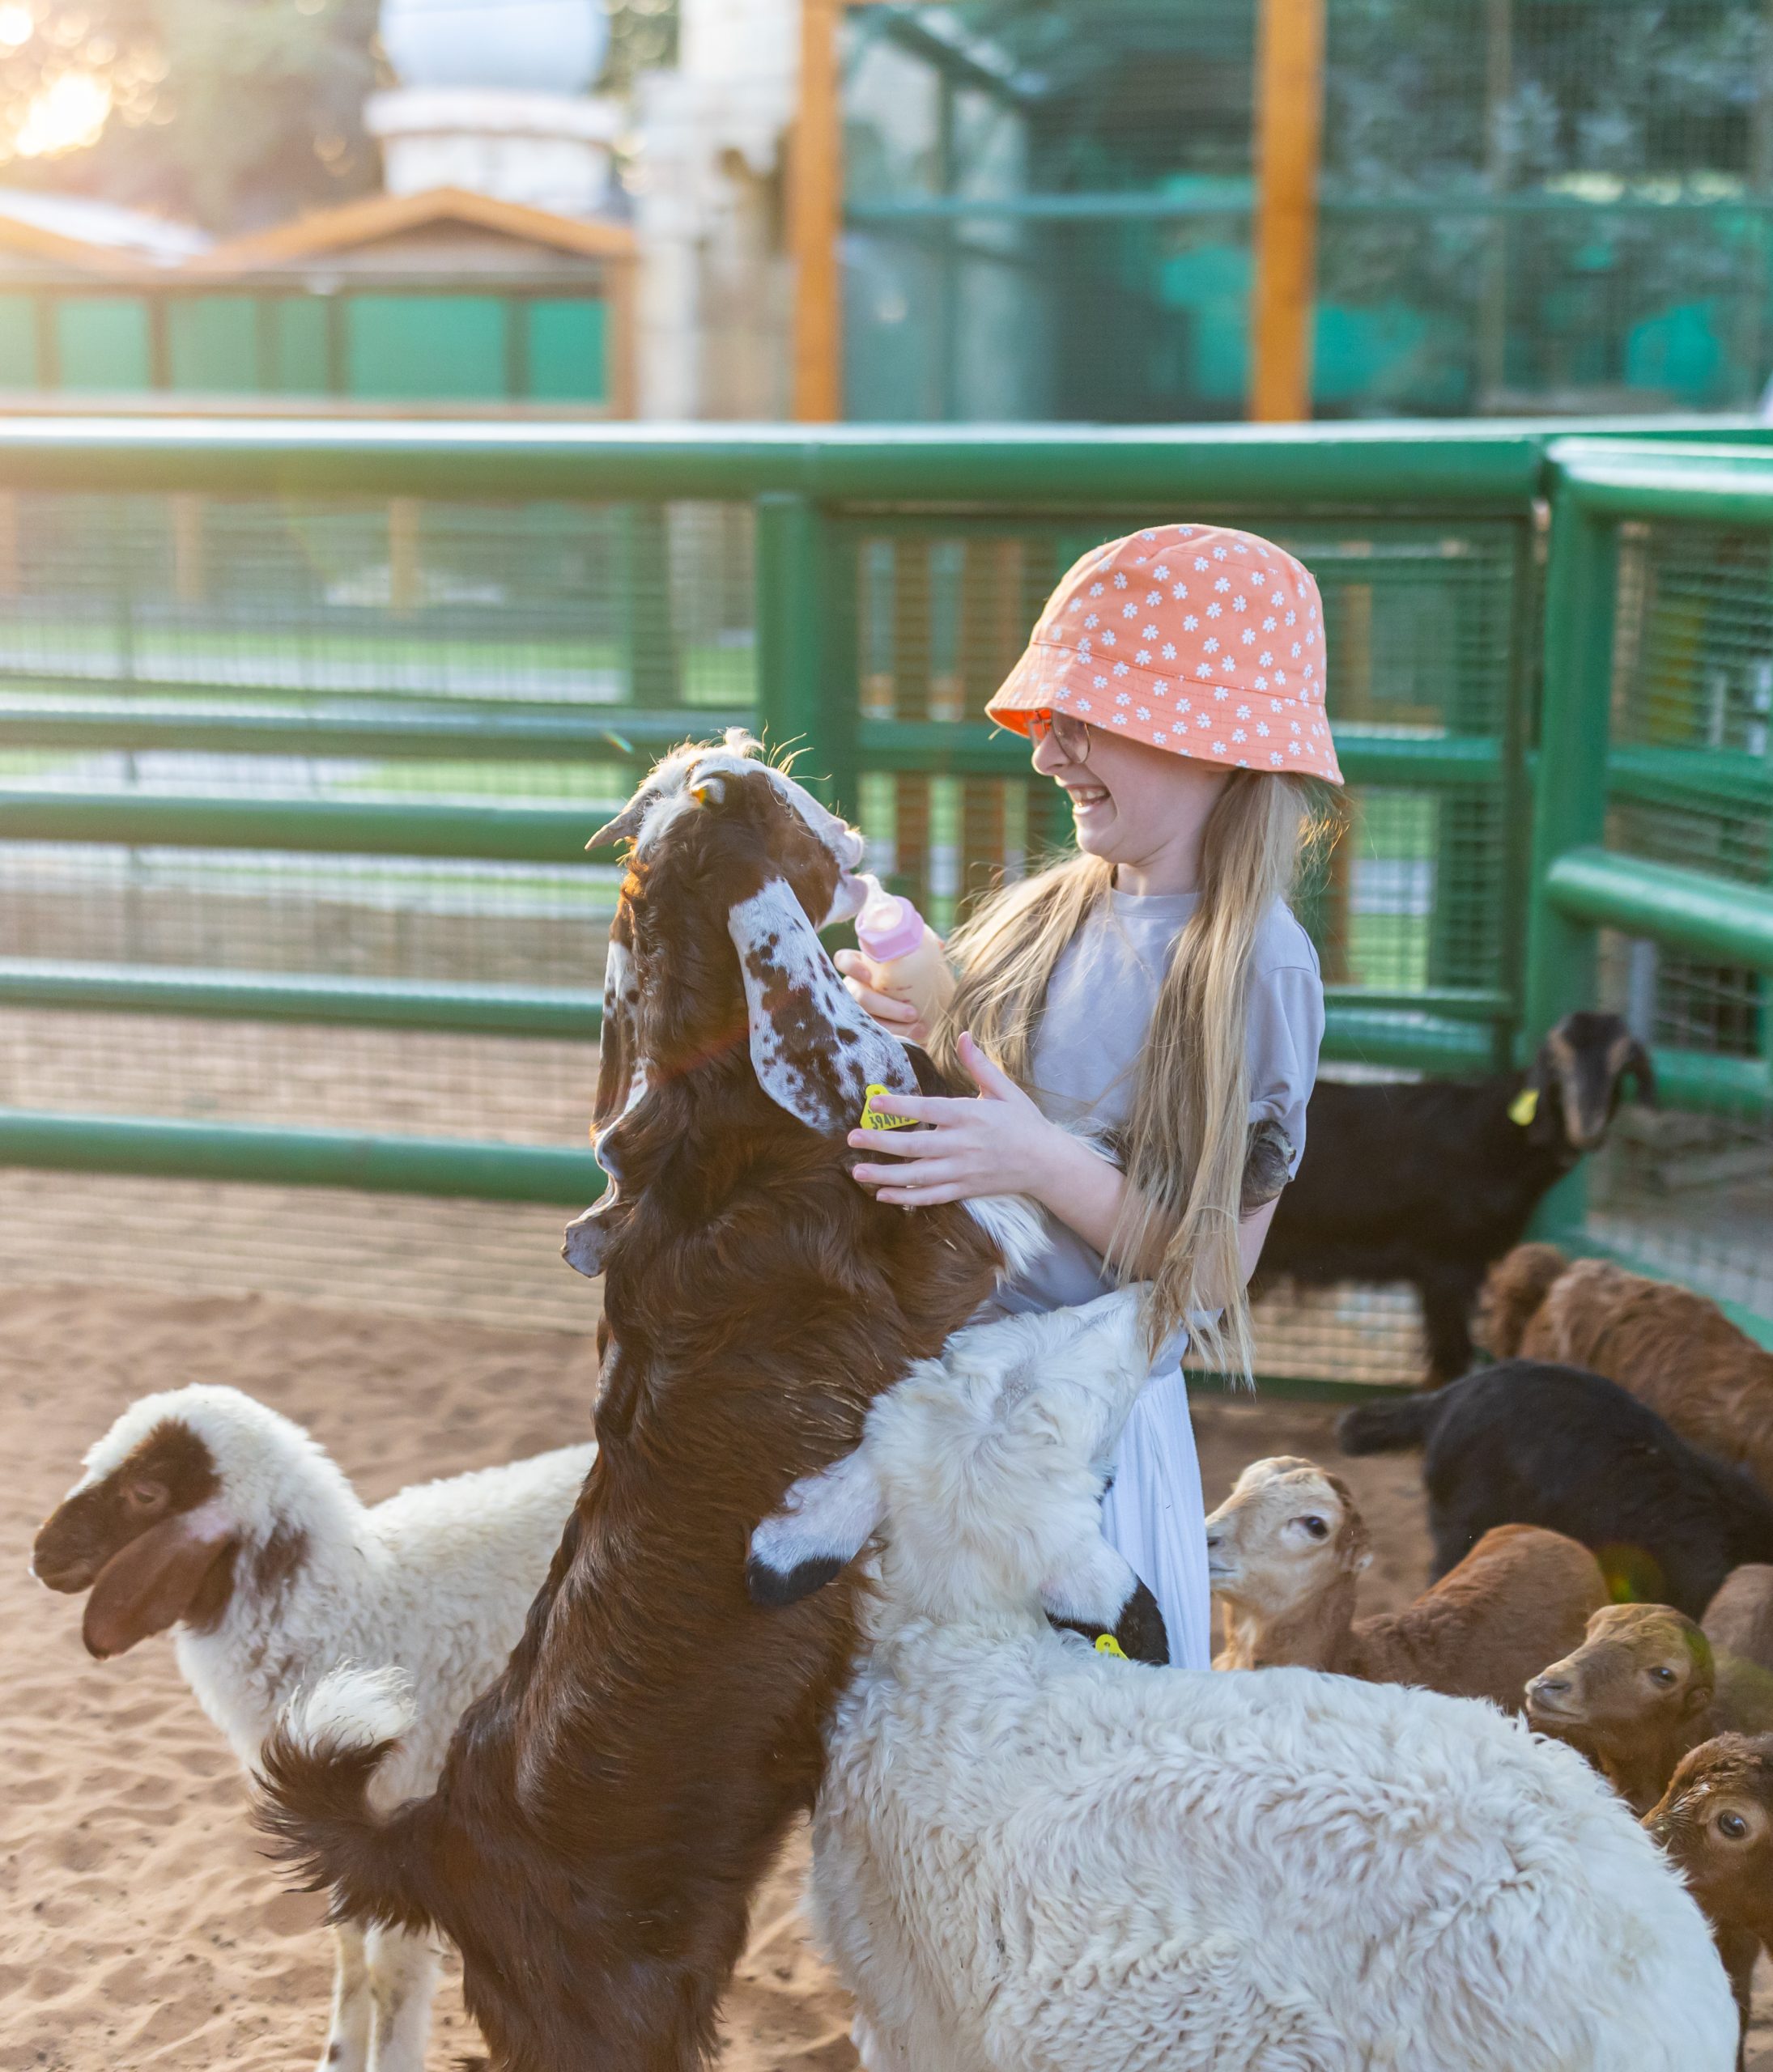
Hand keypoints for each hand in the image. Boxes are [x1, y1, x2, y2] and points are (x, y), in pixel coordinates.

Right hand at [834, 948, 927, 1042]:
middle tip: (913, 1013)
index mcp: (862, 966)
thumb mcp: (914, 962)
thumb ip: (922, 950)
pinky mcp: (866, 1030)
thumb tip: (940, 946)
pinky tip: (914, 1041)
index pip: (844, 960)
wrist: (920, 1008)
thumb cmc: (911, 979)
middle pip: (860, 996)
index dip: (851, 966)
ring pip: (867, 1020)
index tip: (868, 976)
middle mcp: (854, 988)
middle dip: (886, 1006)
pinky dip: (896, 1038)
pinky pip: (875, 1037)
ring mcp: (857, 1010)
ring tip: (920, 1029)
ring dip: (894, 1026)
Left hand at [847, 1031, 1059, 1205]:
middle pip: (915, 1146)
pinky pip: (931, 1197)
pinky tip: (883, 1195)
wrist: (1046, 1162)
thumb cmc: (1024, 1122)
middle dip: (880, 1143)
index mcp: (970, 1115)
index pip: (928, 1110)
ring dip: (885, 1175)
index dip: (899, 1107)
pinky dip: (907, 1198)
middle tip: (851, 1139)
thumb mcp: (1004, 1089)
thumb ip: (978, 1065)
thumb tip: (964, 1036)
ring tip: (857, 1171)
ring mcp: (963, 1170)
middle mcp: (963, 1144)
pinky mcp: (965, 1189)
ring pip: (918, 1176)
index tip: (873, 1103)